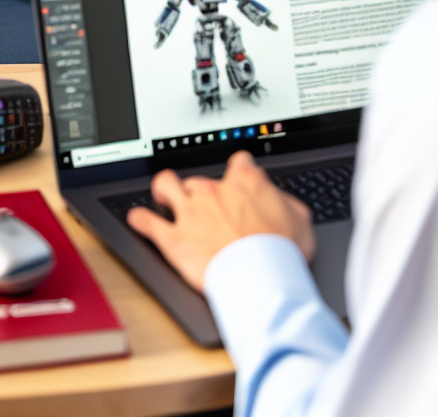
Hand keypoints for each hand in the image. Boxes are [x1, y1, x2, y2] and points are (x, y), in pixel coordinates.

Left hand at [126, 151, 313, 291]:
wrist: (259, 276)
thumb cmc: (281, 250)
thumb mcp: (300, 220)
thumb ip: (285, 203)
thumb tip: (280, 200)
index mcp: (244, 182)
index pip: (239, 162)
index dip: (239, 170)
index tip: (239, 176)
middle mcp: (213, 191)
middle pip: (199, 179)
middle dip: (201, 190)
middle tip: (206, 204)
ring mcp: (190, 212)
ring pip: (166, 186)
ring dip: (163, 189)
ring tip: (163, 194)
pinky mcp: (173, 238)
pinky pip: (148, 223)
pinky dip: (140, 221)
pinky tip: (137, 220)